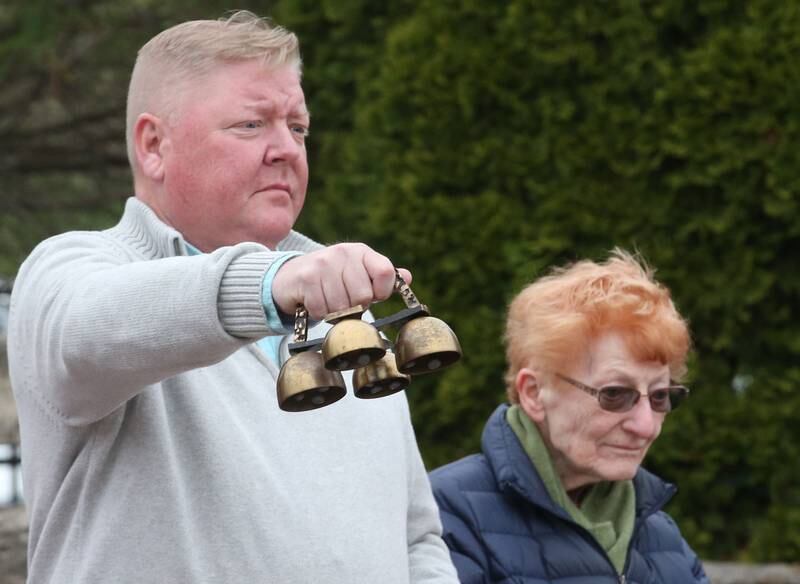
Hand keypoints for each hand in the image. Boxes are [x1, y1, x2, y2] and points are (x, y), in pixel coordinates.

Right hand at [272, 243, 411, 319]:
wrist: (292, 276)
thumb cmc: (333, 279)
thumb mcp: (359, 274)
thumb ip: (382, 277)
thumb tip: (408, 277)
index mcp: (362, 252)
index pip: (386, 273)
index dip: (381, 292)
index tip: (371, 296)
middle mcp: (344, 253)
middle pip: (363, 297)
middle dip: (355, 307)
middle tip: (344, 302)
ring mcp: (324, 263)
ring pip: (342, 306)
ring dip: (335, 313)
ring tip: (329, 302)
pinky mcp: (306, 277)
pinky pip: (322, 310)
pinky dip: (319, 313)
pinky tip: (315, 302)